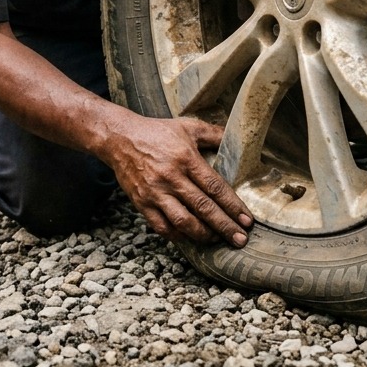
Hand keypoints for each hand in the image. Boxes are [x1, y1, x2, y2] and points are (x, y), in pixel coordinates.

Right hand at [103, 114, 254, 246]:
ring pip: (183, 221)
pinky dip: (177, 236)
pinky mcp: (142, 203)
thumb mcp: (188, 126)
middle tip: (240, 239)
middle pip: (203, 207)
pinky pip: (161, 226)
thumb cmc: (156, 132)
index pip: (215, 187)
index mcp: (186, 158)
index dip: (233, 206)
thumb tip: (237, 140)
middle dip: (224, 226)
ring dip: (203, 234)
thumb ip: (214, 133)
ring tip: (217, 240)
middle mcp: (171, 177)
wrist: (119, 138)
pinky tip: (189, 238)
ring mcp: (155, 192)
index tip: (247, 220)